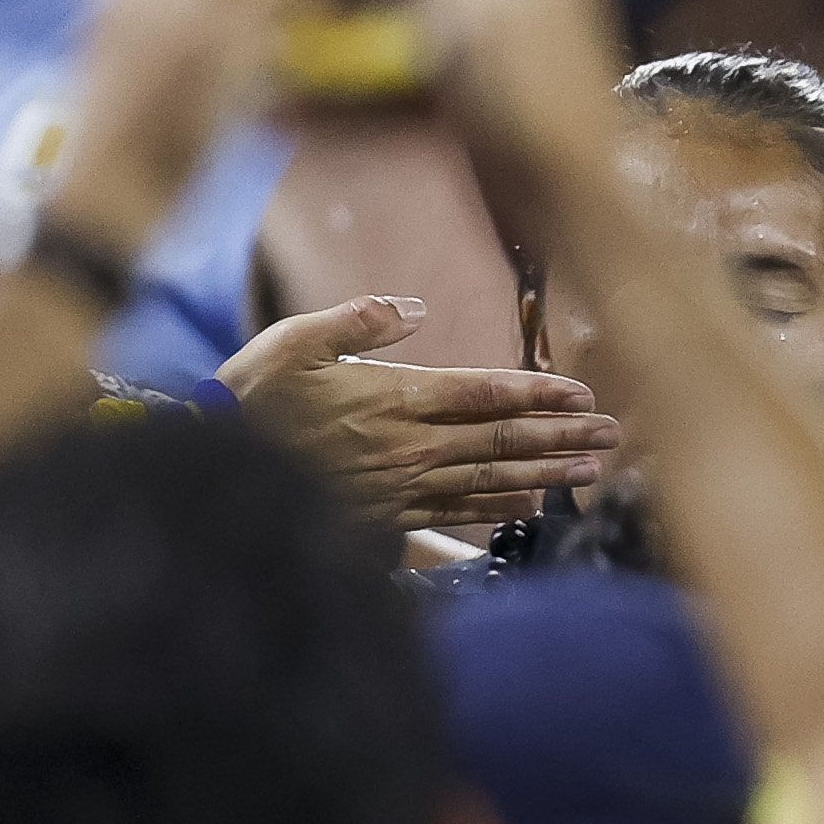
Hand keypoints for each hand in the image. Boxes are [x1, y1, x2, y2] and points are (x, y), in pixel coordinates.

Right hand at [220, 294, 620, 528]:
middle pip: (503, 439)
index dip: (540, 393)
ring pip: (490, 478)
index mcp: (393, 397)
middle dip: (564, 435)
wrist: (209, 467)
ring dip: (547, 473)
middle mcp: (407, 445)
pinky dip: (497, 506)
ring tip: (593, 469)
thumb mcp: (294, 341)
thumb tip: (414, 307)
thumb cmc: (250, 398)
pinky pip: (454, 512)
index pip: (485, 393)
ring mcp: (400, 485)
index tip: (584, 394)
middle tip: (614, 433)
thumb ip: (358, 319)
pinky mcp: (385, 516)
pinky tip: (529, 504)